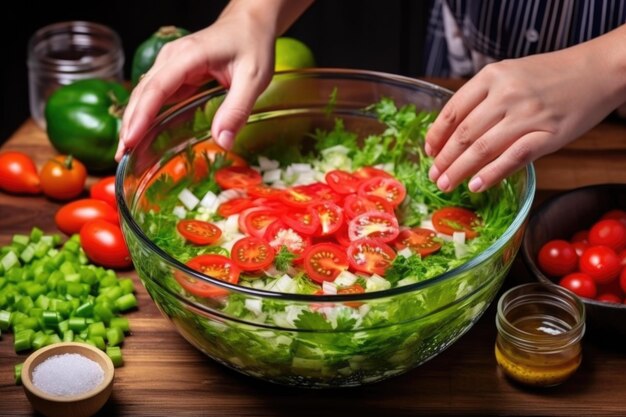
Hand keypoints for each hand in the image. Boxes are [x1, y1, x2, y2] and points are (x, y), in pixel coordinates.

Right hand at [115, 11, 274, 159]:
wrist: (250, 23)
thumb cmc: (252, 45)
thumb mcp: (253, 78)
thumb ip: (237, 110)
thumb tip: (223, 141)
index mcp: (189, 56)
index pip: (157, 88)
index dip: (141, 116)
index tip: (130, 140)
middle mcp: (172, 58)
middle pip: (143, 93)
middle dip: (130, 124)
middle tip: (122, 156)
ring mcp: (170, 64)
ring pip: (144, 95)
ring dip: (133, 121)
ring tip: (125, 151)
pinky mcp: (175, 73)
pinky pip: (155, 95)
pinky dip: (145, 115)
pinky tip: (141, 135)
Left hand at [425, 27, 625, 192]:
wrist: (597, 71)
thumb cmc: (549, 75)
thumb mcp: (509, 74)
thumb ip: (482, 99)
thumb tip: (452, 133)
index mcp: (491, 76)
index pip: (452, 111)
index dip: (436, 136)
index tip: (429, 152)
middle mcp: (506, 94)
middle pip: (464, 134)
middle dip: (444, 159)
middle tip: (434, 176)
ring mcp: (527, 115)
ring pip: (483, 148)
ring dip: (460, 171)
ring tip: (446, 184)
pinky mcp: (547, 135)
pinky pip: (512, 158)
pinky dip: (491, 174)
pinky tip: (477, 186)